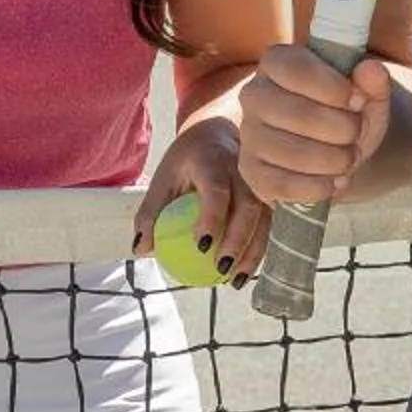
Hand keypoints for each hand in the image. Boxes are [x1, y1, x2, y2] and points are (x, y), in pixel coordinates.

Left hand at [133, 118, 272, 289]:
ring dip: (252, 252)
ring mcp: (261, 180)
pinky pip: (267, 225)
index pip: (216, 189)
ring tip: (234, 281)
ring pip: (264, 219)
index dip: (212, 217)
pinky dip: (257, 250)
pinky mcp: (270, 194)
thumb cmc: (187, 159)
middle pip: (248, 206)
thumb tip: (141, 249)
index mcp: (212, 160)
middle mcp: (243, 168)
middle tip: (220, 269)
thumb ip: (151, 211)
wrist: (217, 130)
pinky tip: (243, 273)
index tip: (201, 246)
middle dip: (237, 240)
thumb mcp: (164, 177)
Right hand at [236, 45, 392, 204]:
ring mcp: (249, 134)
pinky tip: (335, 182)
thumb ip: (374, 82)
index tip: (359, 101)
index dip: (333, 88)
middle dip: (340, 129)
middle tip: (356, 134)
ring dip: (333, 160)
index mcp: (277, 63)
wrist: (334, 151)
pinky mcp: (251, 170)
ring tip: (349, 158)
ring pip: (291, 153)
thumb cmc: (346, 115)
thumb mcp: (368, 97)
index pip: (296, 70)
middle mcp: (255, 94)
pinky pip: (282, 184)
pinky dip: (317, 187)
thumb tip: (372, 70)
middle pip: (297, 114)